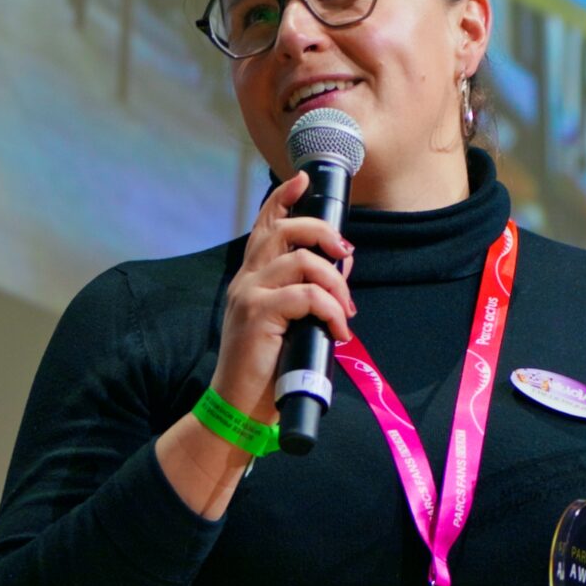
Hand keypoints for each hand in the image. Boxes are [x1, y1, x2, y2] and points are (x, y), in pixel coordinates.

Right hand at [210, 170, 355, 419]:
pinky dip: (331, 310)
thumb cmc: (266, 367)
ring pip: (301, 260)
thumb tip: (343, 263)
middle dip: (322, 233)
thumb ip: (307, 292)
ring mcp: (250, 295)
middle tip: (345, 253)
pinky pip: (306, 296)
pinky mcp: (258, 314)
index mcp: (251, 278)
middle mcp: (247, 280)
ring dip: (334, 281)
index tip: (301, 180)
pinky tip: (338, 330)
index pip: (264, 226)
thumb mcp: (289, 322)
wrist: (239, 405)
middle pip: (283, 231)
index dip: (283, 200)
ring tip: (345, 310)